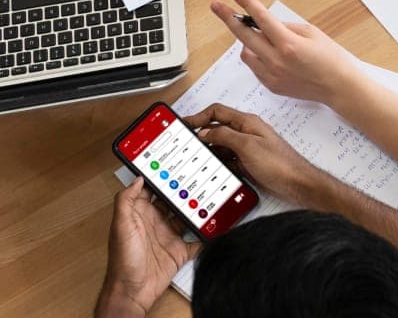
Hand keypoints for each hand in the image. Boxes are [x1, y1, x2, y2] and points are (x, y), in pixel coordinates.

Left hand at [95, 178, 199, 317]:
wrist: (132, 293)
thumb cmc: (122, 261)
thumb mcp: (121, 227)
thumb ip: (125, 201)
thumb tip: (137, 179)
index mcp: (141, 215)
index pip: (152, 191)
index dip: (162, 178)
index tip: (175, 164)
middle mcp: (156, 223)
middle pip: (174, 202)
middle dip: (186, 190)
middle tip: (201, 175)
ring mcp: (169, 237)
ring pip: (187, 217)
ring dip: (199, 209)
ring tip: (213, 195)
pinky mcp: (180, 251)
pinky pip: (197, 240)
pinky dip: (207, 233)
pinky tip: (217, 224)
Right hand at [183, 104, 330, 203]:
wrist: (295, 183)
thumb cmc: (278, 163)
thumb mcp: (247, 146)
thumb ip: (226, 136)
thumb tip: (206, 131)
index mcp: (247, 122)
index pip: (218, 111)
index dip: (200, 116)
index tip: (184, 124)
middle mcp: (246, 132)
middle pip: (218, 127)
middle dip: (201, 134)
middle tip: (185, 144)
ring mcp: (247, 147)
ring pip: (221, 145)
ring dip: (208, 150)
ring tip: (194, 158)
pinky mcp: (248, 162)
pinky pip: (227, 158)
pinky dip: (217, 162)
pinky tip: (210, 169)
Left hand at [210, 0, 359, 105]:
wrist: (338, 87)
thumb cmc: (331, 58)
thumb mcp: (312, 33)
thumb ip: (287, 27)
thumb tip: (267, 23)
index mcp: (288, 44)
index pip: (261, 19)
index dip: (246, 3)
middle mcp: (276, 60)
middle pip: (244, 36)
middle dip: (228, 18)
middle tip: (217, 6)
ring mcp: (271, 75)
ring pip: (246, 53)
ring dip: (247, 41)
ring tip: (261, 36)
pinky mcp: (270, 86)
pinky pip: (254, 66)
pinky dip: (257, 56)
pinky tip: (270, 53)